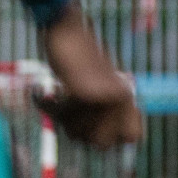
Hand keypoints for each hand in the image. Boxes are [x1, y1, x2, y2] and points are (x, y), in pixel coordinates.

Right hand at [35, 0, 141, 147]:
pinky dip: (48, 108)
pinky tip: (44, 95)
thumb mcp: (97, 87)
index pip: (133, 137)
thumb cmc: (77, 59)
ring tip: (58, 100)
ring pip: (79, 133)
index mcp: (127, 97)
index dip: (114, 139)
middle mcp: (122, 99)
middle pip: (102, 144)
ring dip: (62, 120)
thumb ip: (103, 113)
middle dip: (81, 134)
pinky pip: (62, 117)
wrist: (67, 31)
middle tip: (69, 117)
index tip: (93, 127)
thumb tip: (102, 147)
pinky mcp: (86, 93)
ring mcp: (106, 97)